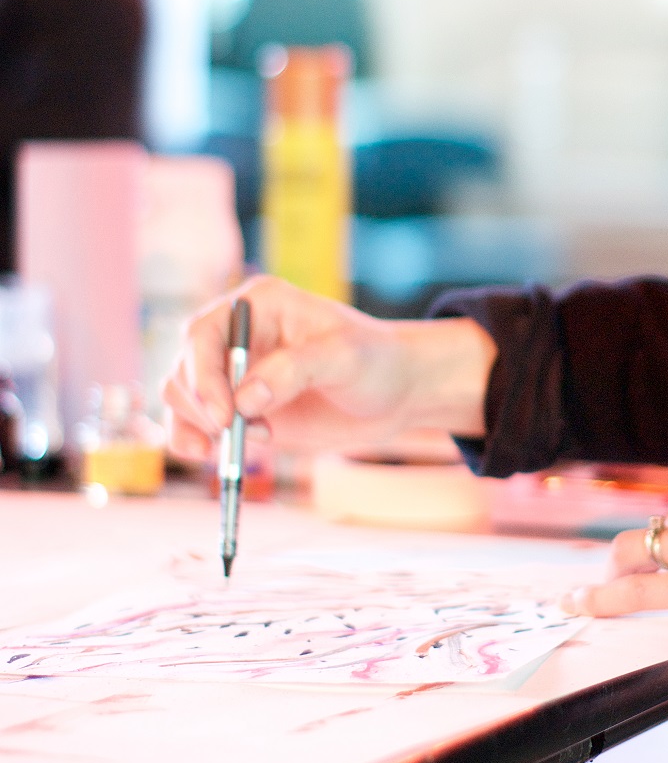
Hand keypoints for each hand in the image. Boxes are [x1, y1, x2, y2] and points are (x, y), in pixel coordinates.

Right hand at [163, 275, 496, 458]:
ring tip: (246, 443)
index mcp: (256, 304)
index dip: (203, 374)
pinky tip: (211, 457)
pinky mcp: (235, 408)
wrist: (393, 393)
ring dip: (197, 427)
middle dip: (201, 406)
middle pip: (184, 367)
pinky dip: (192, 441)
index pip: (203, 333)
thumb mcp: (344, 358)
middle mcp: (234, 335)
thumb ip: (295, 370)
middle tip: (235, 434)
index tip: (226, 415)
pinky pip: (193, 424)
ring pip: (180, 397)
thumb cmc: (375, 360)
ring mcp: (231, 373)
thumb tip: (245, 399)